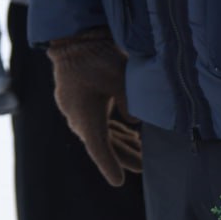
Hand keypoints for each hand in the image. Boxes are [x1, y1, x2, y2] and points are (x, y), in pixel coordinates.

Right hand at [48, 28, 141, 186]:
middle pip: (104, 145)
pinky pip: (100, 123)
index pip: (99, 148)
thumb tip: (135, 123)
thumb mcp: (120, 80)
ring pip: (103, 135)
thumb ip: (130, 104)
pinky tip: (133, 136)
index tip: (118, 182)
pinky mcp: (82, 102)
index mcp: (86, 117)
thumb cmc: (97, 58)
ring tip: (144, 155)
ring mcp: (79, 110)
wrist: (74, 37)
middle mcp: (79, 118)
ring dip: (123, 145)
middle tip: (146, 168)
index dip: (110, 166)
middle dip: (125, 157)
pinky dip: (117, 132)